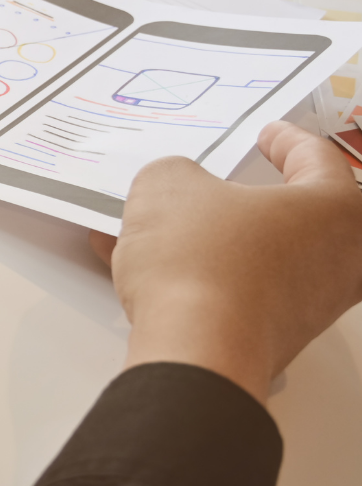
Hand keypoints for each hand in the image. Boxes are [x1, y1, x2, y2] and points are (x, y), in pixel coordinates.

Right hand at [92, 121, 361, 401]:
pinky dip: (199, 276)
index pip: (317, 158)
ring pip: (261, 255)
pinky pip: (237, 291)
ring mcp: (311, 305)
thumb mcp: (167, 186)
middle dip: (251, 199)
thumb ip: (176, 174)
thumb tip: (175, 186)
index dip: (286, 139)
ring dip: (213, 239)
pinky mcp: (275, 338)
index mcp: (336, 208)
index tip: (268, 135)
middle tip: (224, 184)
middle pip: (297, 213)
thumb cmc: (203, 264)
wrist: (197, 351)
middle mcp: (340, 259)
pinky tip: (145, 269)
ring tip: (153, 230)